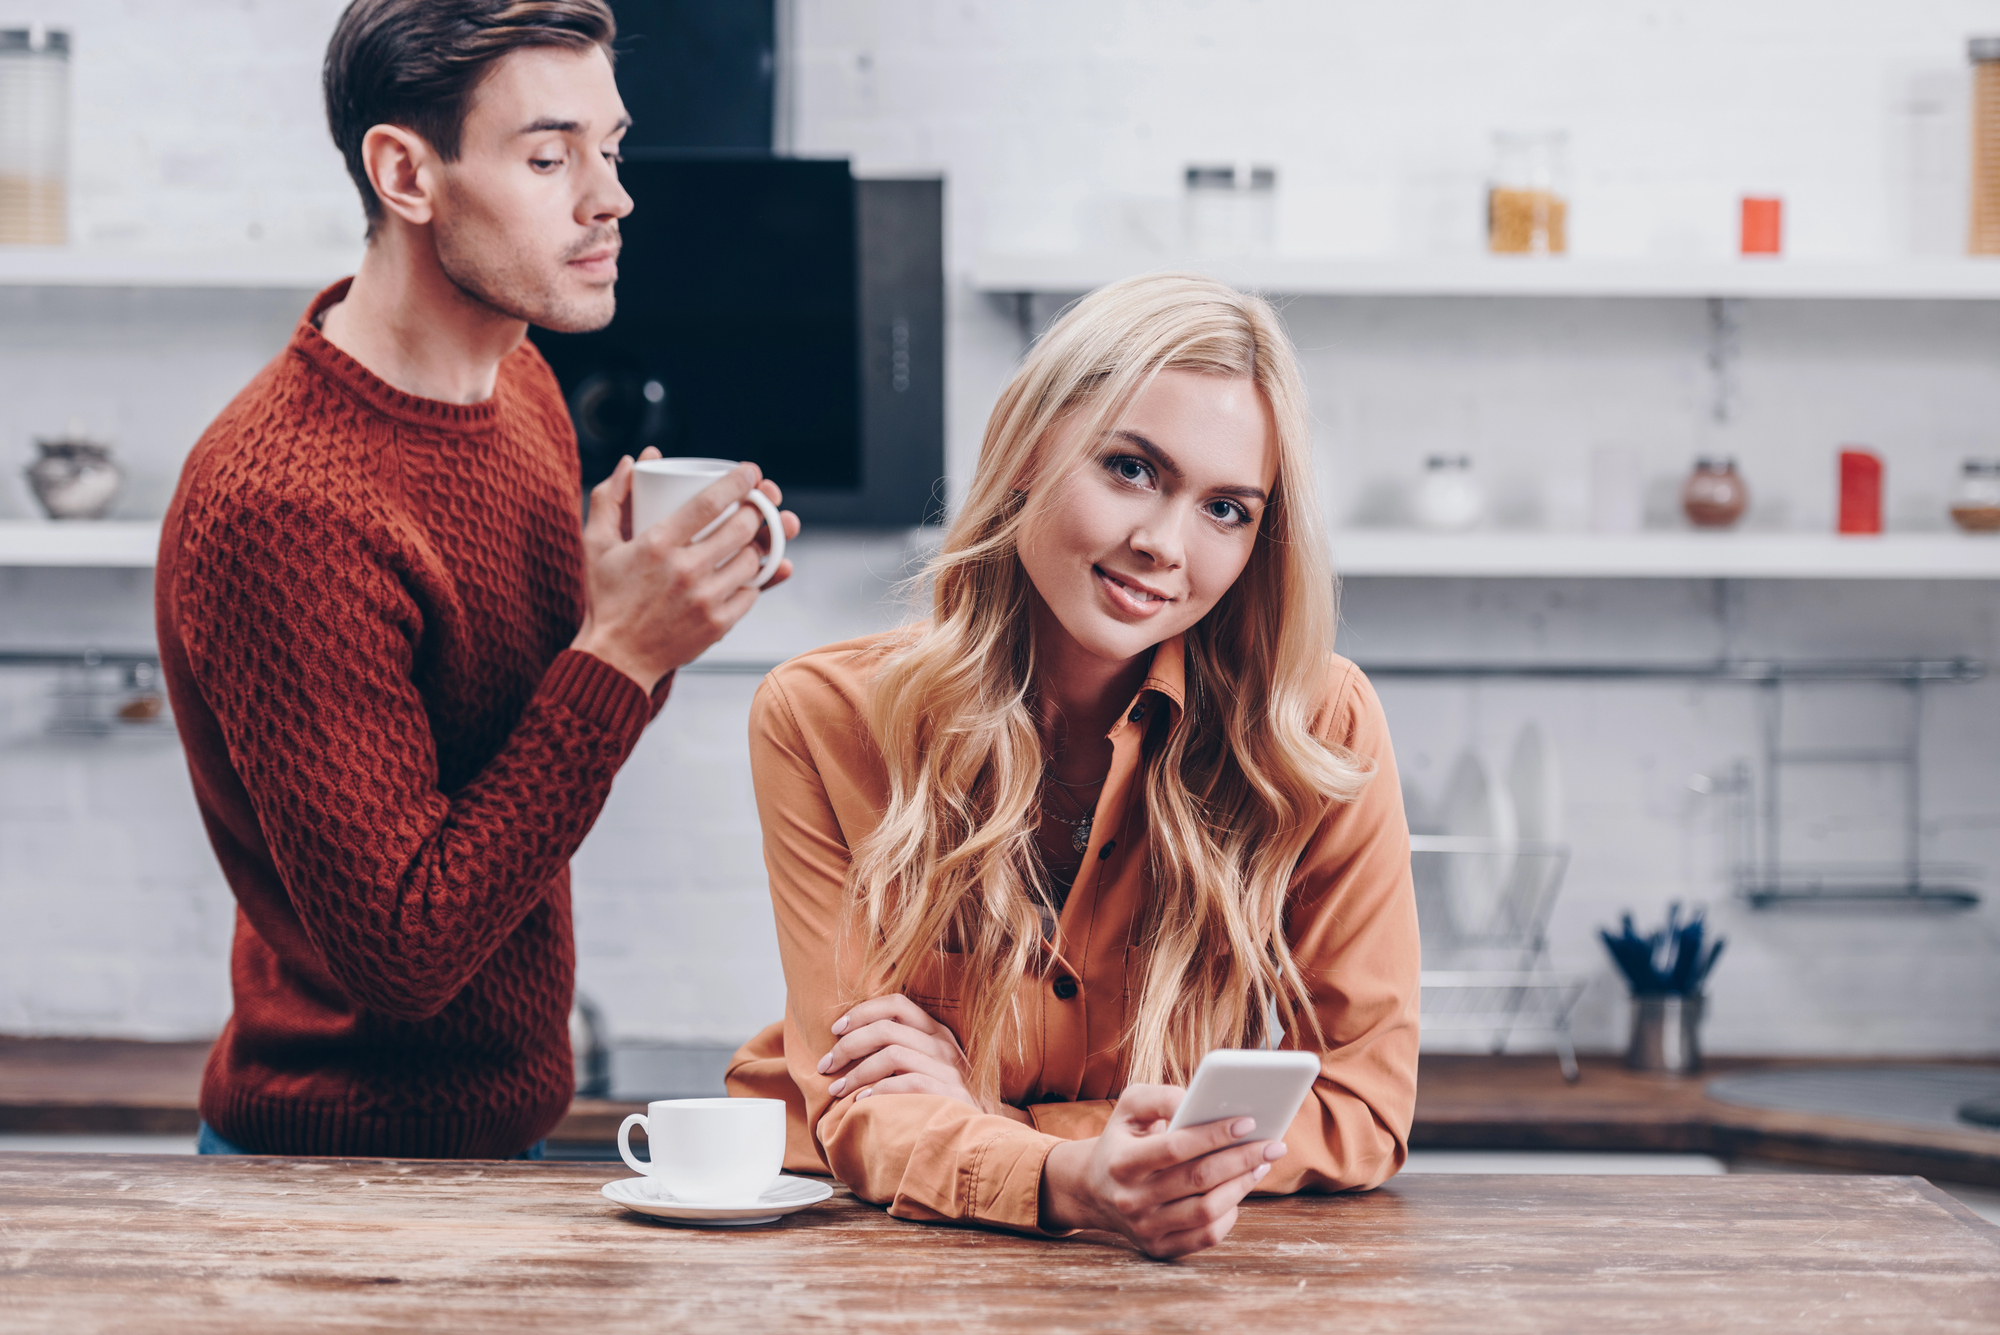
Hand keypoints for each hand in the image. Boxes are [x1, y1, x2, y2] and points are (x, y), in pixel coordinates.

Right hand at [570, 451, 801, 691]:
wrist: (616, 658)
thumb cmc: (607, 596)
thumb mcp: (596, 543)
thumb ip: (610, 497)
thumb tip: (633, 460)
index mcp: (656, 544)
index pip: (710, 502)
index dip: (739, 481)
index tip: (751, 472)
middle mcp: (684, 570)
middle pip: (742, 527)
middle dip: (758, 509)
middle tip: (758, 504)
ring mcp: (705, 600)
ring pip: (754, 560)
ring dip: (759, 545)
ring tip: (749, 539)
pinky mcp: (718, 625)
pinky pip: (752, 593)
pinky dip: (754, 580)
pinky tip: (745, 572)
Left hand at [815, 993, 982, 1112]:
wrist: (980, 1133)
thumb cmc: (941, 1100)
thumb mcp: (926, 1066)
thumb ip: (899, 1050)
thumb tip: (848, 1044)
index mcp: (936, 1032)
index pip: (896, 1004)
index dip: (862, 1012)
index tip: (835, 1029)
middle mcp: (943, 1045)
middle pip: (887, 1029)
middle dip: (848, 1046)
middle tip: (826, 1065)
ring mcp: (949, 1069)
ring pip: (893, 1055)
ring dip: (857, 1072)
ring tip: (837, 1090)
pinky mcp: (949, 1094)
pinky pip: (907, 1083)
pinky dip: (879, 1090)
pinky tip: (862, 1101)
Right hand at [1038, 1084, 1283, 1259]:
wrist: (1093, 1188)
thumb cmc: (1122, 1138)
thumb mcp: (1129, 1106)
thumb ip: (1161, 1096)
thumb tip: (1199, 1101)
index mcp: (1121, 1162)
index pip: (1176, 1148)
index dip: (1214, 1134)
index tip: (1248, 1121)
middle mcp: (1131, 1200)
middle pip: (1198, 1180)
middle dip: (1242, 1159)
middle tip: (1273, 1144)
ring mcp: (1144, 1228)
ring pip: (1207, 1210)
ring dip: (1242, 1186)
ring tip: (1261, 1164)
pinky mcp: (1158, 1248)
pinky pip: (1205, 1236)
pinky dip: (1229, 1216)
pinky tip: (1237, 1192)